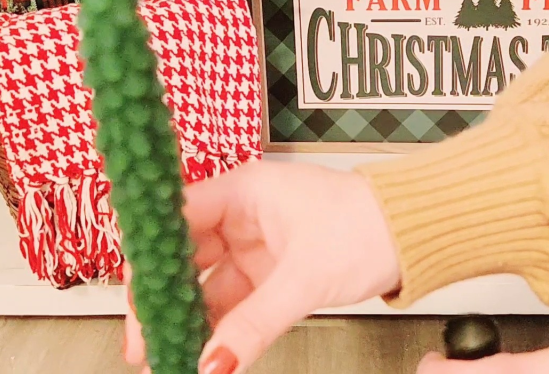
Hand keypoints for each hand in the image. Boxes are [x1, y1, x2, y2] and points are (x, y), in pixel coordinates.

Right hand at [122, 160, 400, 373]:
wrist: (415, 232)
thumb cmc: (368, 225)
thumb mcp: (304, 277)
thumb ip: (254, 323)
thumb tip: (215, 359)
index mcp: (245, 190)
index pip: (176, 218)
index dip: (149, 256)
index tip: (133, 295)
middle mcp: (244, 214)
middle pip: (184, 255)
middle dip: (161, 298)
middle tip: (145, 339)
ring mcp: (256, 244)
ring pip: (207, 283)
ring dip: (188, 318)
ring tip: (168, 352)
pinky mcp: (272, 271)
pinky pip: (233, 299)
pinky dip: (218, 326)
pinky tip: (204, 349)